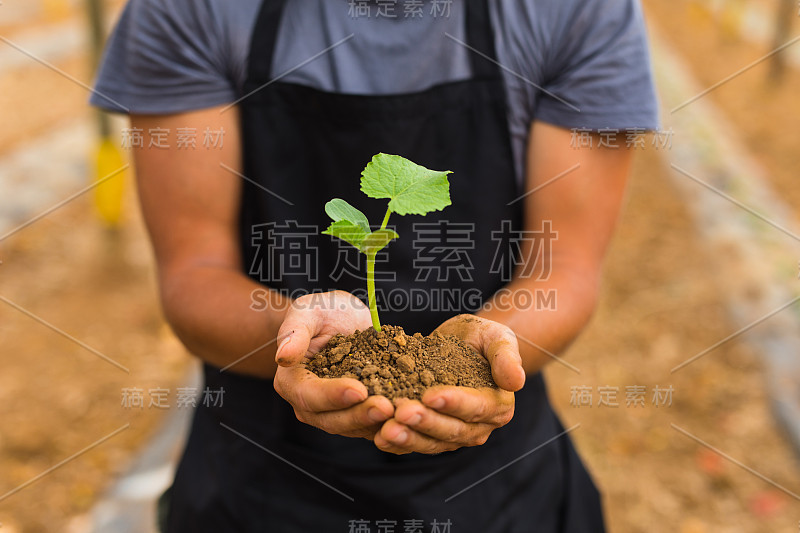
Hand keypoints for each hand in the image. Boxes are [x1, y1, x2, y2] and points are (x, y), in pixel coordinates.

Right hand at [273, 291, 394, 438]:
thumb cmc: (324, 311)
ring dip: (379, 423)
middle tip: (387, 407)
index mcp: (292, 382)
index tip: (358, 389)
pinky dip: (391, 423)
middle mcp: (310, 405)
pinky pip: (374, 425)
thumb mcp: (308, 311)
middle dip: (361, 414)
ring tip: (402, 412)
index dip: (333, 396)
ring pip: (356, 427)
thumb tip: (283, 356)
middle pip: (333, 420)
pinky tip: (411, 415)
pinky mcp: (359, 414)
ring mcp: (335, 413)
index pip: (309, 396)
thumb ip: (295, 331)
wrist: (347, 319)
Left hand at [374, 314, 524, 453]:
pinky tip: (378, 436)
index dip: (453, 403)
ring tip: (386, 428)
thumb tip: (516, 381)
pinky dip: (397, 444)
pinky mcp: (431, 436)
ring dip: (408, 437)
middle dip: (425, 422)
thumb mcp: (496, 336)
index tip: (430, 395)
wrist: (460, 345)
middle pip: (451, 430)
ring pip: (431, 442)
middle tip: (401, 411)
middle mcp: (478, 427)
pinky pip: (414, 443)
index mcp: (497, 406)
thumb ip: (506, 356)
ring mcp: (454, 436)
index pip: (475, 407)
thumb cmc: (480, 338)